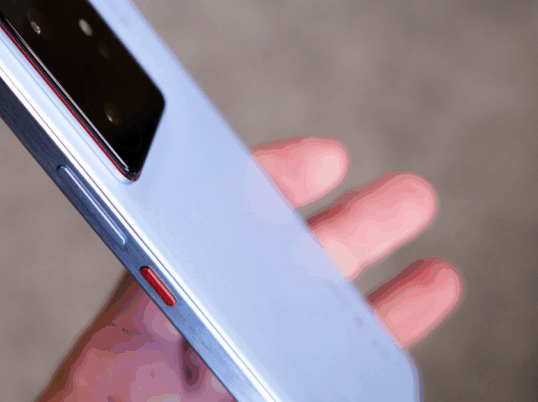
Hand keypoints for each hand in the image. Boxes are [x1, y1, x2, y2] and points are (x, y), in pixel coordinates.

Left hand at [34, 136, 463, 401]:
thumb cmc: (102, 400)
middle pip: (291, 273)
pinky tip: (401, 355)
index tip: (326, 159)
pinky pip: (329, 382)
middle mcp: (208, 344)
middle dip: (356, 228)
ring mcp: (238, 378)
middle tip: (407, 196)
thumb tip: (186, 221)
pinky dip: (371, 368)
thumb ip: (165, 284)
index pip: (228, 226)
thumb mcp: (129, 335)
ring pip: (321, 334)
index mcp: (169, 309)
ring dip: (384, 303)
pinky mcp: (273, 393)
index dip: (278, 184)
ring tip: (436, 274)